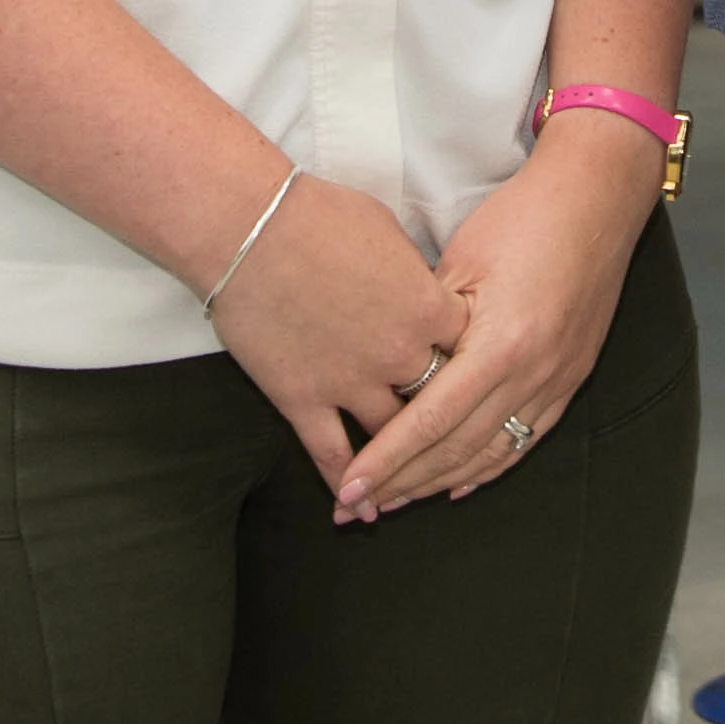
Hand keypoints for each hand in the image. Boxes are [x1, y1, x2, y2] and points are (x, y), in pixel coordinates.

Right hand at [208, 172, 465, 501]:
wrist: (249, 226)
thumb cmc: (318, 215)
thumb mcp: (389, 233)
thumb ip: (414, 277)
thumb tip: (421, 295)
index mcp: (428, 307)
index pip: (471, 350)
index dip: (474, 361)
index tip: (475, 372)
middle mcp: (399, 354)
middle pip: (439, 401)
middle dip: (446, 417)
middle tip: (452, 434)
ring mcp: (351, 383)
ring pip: (392, 438)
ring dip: (402, 460)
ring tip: (412, 483)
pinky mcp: (303, 400)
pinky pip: (332, 456)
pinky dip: (348, 486)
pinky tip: (359, 509)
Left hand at [339, 115, 655, 519]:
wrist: (596, 197)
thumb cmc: (523, 217)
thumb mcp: (460, 263)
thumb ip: (427, 325)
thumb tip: (389, 369)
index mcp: (500, 345)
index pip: (429, 423)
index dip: (385, 462)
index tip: (347, 489)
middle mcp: (532, 375)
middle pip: (457, 450)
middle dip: (403, 484)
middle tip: (358, 508)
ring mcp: (557, 381)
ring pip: (491, 454)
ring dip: (440, 482)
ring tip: (397, 502)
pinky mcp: (571, 377)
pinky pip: (525, 439)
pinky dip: (489, 467)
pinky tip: (459, 482)